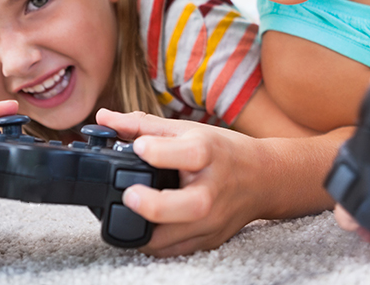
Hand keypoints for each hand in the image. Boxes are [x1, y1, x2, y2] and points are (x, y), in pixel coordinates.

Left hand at [96, 109, 270, 256]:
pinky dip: (153, 242)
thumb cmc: (224, 151)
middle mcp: (213, 190)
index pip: (188, 154)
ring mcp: (212, 219)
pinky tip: (143, 226)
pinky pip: (172, 251)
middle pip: (187, 206)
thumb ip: (143, 126)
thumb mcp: (189, 131)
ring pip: (172, 238)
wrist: (265, 179)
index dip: (158, 151)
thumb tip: (103, 118)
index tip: (138, 147)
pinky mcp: (209, 240)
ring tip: (128, 212)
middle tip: (129, 194)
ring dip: (142, 229)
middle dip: (152, 204)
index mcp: (209, 154)